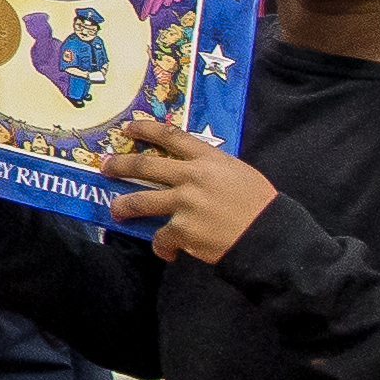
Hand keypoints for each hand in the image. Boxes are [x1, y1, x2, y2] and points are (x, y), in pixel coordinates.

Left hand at [106, 116, 276, 263]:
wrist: (272, 238)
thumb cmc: (261, 207)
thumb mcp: (240, 175)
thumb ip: (213, 170)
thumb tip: (190, 170)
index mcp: (210, 160)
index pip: (172, 136)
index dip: (146, 129)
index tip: (129, 127)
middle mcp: (193, 177)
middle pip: (144, 166)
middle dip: (120, 165)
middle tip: (106, 167)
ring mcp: (185, 203)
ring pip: (140, 201)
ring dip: (123, 206)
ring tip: (116, 211)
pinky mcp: (183, 230)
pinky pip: (160, 238)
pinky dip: (162, 247)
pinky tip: (168, 252)